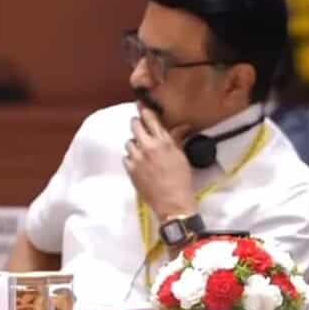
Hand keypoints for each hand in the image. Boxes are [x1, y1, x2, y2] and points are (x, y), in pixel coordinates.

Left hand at [124, 104, 196, 219]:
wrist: (173, 202)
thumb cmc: (182, 180)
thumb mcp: (182, 156)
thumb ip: (176, 139)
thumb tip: (181, 127)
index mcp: (163, 142)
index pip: (150, 118)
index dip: (145, 111)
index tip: (142, 107)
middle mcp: (148, 146)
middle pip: (134, 125)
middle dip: (137, 124)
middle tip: (141, 128)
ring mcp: (137, 158)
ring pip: (129, 141)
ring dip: (135, 143)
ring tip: (142, 151)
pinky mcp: (130, 169)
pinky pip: (126, 157)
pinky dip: (131, 158)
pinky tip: (139, 163)